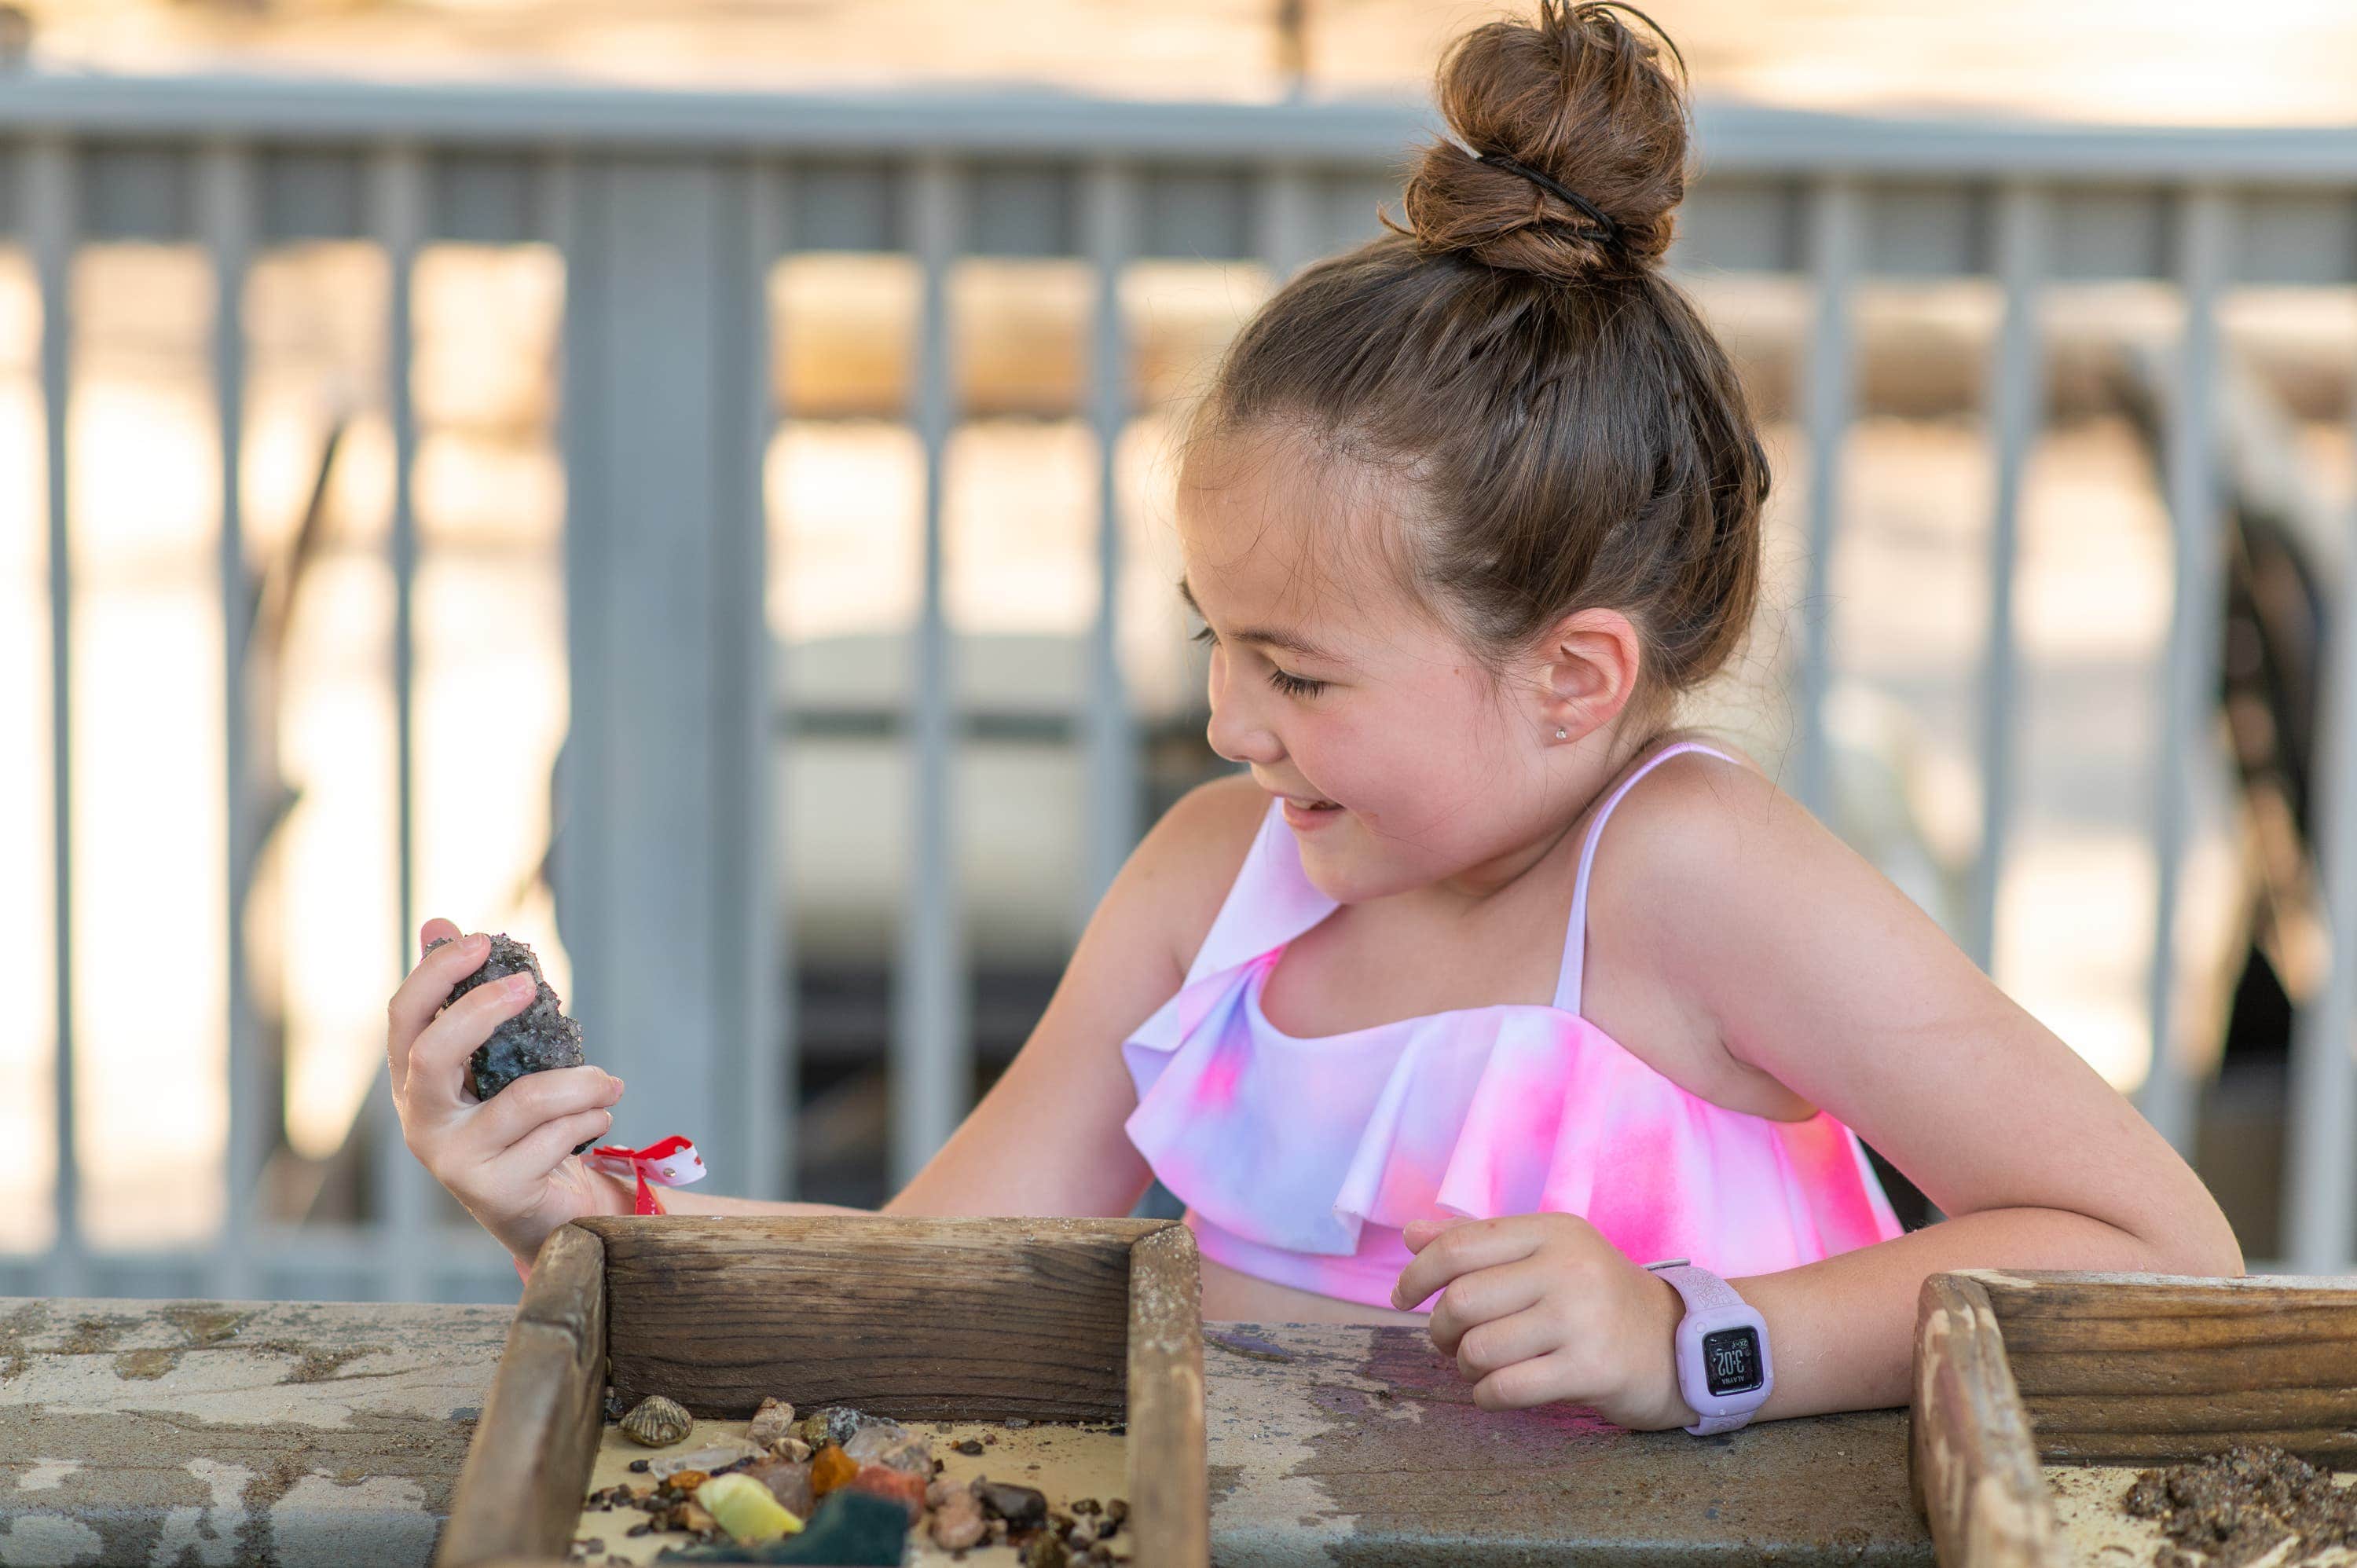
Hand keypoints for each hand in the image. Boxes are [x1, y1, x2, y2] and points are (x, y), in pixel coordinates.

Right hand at [388, 916, 631, 1263]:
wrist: (550, 1210)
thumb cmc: (524, 1127)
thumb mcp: (500, 1063)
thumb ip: (473, 1002)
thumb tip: (438, 924)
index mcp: (416, 1084)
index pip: (403, 1017)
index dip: (435, 974)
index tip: (481, 940)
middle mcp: (421, 1123)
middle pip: (433, 1051)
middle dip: (484, 1009)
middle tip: (532, 985)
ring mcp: (454, 1162)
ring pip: (526, 1098)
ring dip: (584, 1082)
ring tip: (609, 1083)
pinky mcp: (496, 1192)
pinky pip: (558, 1135)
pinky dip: (592, 1117)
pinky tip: (600, 1120)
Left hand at [1390, 1212, 1696, 1430]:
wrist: (1677, 1342)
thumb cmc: (1595, 1297)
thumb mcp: (1546, 1255)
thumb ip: (1479, 1243)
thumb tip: (1411, 1235)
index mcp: (1552, 1231)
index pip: (1459, 1244)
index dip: (1417, 1274)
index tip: (1403, 1298)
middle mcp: (1568, 1267)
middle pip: (1462, 1299)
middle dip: (1440, 1329)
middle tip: (1450, 1342)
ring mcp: (1583, 1318)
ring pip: (1479, 1347)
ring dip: (1465, 1367)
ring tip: (1479, 1367)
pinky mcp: (1593, 1368)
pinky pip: (1508, 1387)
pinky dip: (1486, 1396)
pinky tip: (1495, 1392)